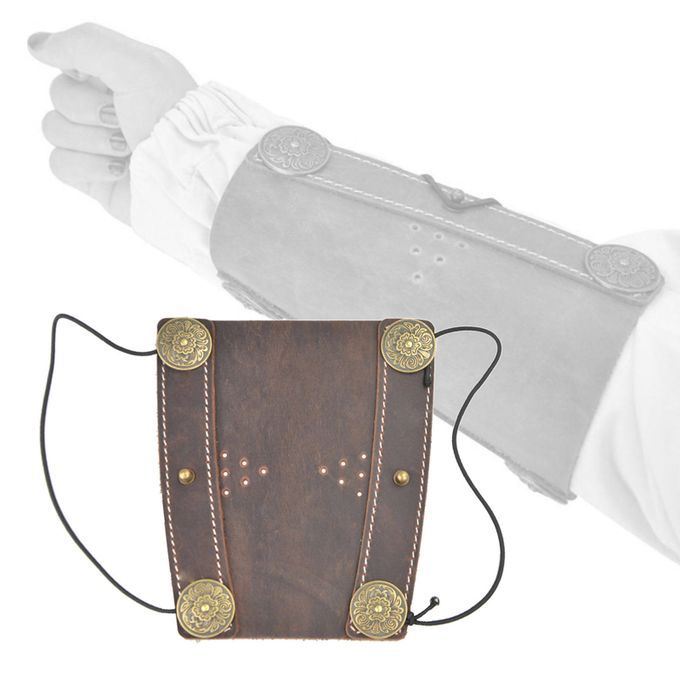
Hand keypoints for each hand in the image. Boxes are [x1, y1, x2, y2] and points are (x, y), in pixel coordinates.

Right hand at [28, 23, 195, 223]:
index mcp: (123, 77)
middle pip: (58, 94)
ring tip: (127, 150)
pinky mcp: (95, 178)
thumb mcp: (137, 64)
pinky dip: (87, 166)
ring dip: (90, 139)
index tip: (105, 81)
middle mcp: (110, 109)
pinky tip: (119, 172)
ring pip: (54, 129)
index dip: (80, 70)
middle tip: (122, 121)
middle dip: (88, 109)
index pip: (72, 60)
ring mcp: (101, 146)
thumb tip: (37, 45)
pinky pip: (59, 164)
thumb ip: (83, 43)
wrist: (189, 179)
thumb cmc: (173, 119)